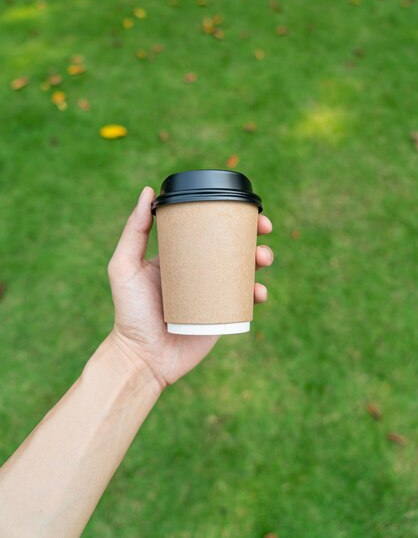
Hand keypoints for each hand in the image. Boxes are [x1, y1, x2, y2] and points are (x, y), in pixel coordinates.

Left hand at [108, 187, 273, 389]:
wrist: (142, 357)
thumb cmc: (129, 312)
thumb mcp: (124, 267)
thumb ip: (133, 231)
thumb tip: (148, 191)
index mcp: (181, 255)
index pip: (208, 228)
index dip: (230, 215)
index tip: (246, 208)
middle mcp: (199, 270)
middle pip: (233, 245)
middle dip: (254, 235)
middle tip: (263, 230)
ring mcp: (213, 293)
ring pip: (245, 270)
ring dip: (261, 259)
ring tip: (262, 259)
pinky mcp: (223, 315)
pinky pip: (246, 300)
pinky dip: (258, 293)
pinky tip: (258, 292)